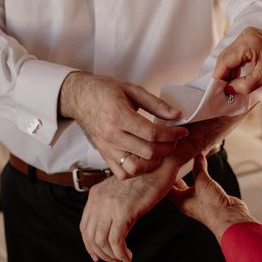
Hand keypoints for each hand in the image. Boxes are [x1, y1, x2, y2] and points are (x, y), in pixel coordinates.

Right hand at [59, 72, 188, 178]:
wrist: (79, 97)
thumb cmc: (105, 91)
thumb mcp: (132, 89)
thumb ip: (156, 104)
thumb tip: (177, 115)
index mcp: (119, 116)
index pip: (152, 133)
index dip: (172, 134)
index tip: (182, 130)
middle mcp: (112, 136)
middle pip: (148, 152)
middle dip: (168, 147)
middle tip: (174, 139)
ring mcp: (107, 149)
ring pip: (136, 167)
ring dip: (153, 162)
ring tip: (160, 150)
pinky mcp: (104, 155)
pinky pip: (122, 173)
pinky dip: (137, 170)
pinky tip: (145, 157)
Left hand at [80, 160, 178, 261]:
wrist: (159, 164)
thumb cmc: (146, 176)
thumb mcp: (121, 188)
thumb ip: (112, 203)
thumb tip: (110, 226)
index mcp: (96, 193)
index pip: (85, 226)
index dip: (89, 244)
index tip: (97, 255)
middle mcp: (99, 199)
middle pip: (91, 236)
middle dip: (100, 253)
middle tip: (111, 261)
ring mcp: (110, 206)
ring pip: (101, 242)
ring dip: (111, 256)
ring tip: (121, 259)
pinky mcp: (124, 212)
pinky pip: (116, 241)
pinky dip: (120, 254)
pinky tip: (128, 257)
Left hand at [168, 154, 253, 239]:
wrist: (231, 218)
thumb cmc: (213, 207)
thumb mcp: (202, 182)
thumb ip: (199, 167)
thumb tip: (198, 156)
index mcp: (180, 201)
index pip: (167, 188)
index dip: (163, 177)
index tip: (162, 165)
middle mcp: (188, 201)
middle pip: (178, 186)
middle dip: (176, 174)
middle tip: (174, 160)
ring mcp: (199, 200)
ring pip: (191, 184)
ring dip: (190, 174)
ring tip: (187, 161)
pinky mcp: (210, 197)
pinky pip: (202, 184)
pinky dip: (202, 176)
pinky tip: (203, 168)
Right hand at [213, 27, 261, 94]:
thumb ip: (243, 85)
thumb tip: (228, 90)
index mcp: (247, 42)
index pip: (224, 61)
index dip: (219, 77)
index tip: (217, 91)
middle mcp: (245, 35)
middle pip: (225, 56)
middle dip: (222, 74)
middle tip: (223, 90)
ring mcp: (248, 35)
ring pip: (230, 54)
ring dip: (229, 69)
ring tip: (231, 85)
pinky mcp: (252, 38)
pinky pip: (238, 51)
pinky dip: (236, 64)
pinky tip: (238, 75)